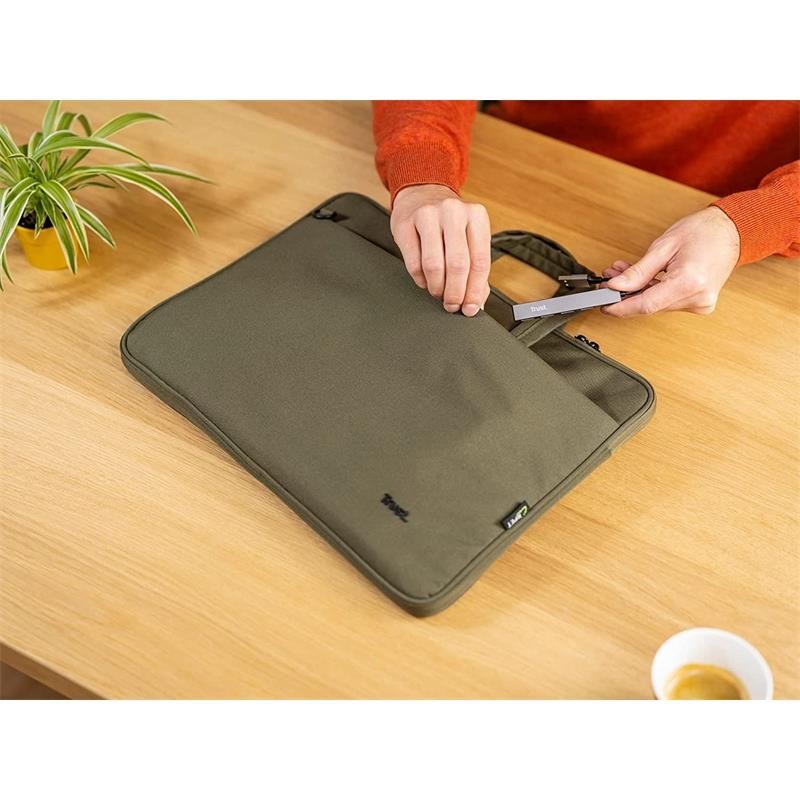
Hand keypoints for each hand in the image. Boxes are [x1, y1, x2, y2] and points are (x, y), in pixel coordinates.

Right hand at [390, 184, 491, 316]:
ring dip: (436, 287)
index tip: (469, 307)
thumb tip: (475, 303)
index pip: (480, 261)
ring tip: (438, 292)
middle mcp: (454, 212)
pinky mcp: (405, 224)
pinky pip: (413, 262)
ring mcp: (428, 215)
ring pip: (434, 265)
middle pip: (458, 264)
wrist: (422, 195)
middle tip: (452, 304)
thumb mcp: (469, 238)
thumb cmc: (449, 223)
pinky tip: (425, 281)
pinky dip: (420, 279)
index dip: (474, 290)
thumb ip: (476, 271)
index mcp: (477, 216)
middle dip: (455, 292)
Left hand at [602, 206, 740, 316]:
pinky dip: (651, 292)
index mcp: (689, 282)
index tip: (603, 304)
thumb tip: (616, 286)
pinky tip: (641, 280)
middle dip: (625, 294)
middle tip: (609, 279)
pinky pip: (667, 302)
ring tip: (622, 273)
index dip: (620, 307)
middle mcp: (697, 298)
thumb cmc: (704, 232)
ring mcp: (700, 304)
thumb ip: (638, 270)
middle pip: (649, 306)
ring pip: (656, 305)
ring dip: (637, 291)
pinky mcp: (699, 304)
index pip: (646, 305)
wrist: (732, 231)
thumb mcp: (664, 246)